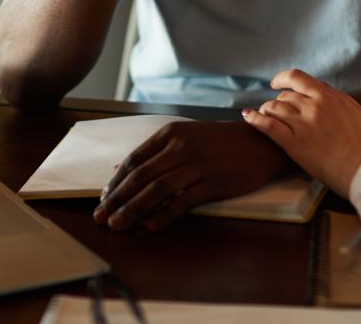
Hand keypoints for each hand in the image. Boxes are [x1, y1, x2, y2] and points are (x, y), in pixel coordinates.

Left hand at [93, 120, 288, 231]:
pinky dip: (164, 215)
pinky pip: (182, 202)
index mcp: (169, 134)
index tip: (102, 199)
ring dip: (133, 209)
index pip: (134, 160)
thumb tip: (118, 170)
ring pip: (157, 190)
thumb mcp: (183, 137)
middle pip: (141, 177)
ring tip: (117, 225)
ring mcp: (197, 165)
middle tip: (100, 217)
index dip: (115, 182)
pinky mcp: (213, 183)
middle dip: (117, 199)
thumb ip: (152, 152)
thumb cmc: (217, 142)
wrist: (259, 142)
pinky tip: (149, 226)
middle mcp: (180, 147)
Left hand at [242, 69, 360, 198]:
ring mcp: (302, 124)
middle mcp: (314, 106)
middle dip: (278, 101)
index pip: (299, 78)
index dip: (283, 78)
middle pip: (285, 95)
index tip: (276, 83)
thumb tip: (332, 96)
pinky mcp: (293, 143)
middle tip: (276, 109)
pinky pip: (267, 125)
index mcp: (330, 98)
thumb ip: (343, 102)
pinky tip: (247, 117)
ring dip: (266, 110)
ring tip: (264, 115)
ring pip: (274, 107)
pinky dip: (254, 119)